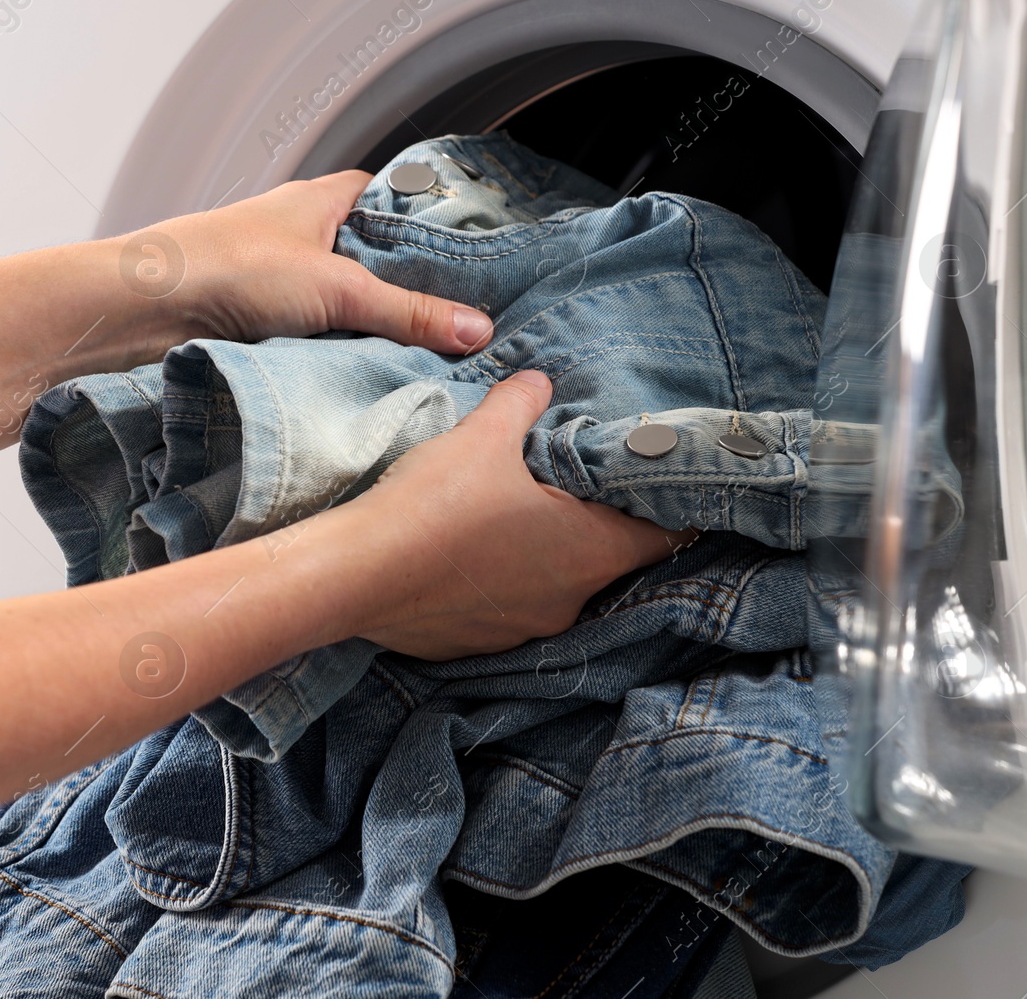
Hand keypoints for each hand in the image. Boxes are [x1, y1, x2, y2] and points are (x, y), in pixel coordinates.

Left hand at [115, 171, 494, 352]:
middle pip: (380, 258)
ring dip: (379, 325)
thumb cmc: (227, 267)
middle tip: (466, 318)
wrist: (146, 311)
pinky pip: (323, 335)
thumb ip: (407, 310)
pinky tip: (376, 373)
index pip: (398, 200)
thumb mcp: (336, 288)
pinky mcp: (268, 321)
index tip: (479, 259)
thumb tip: (474, 327)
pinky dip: (346, 351)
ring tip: (434, 352)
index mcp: (325, 199)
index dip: (435, 225)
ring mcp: (286, 279)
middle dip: (415, 288)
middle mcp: (307, 234)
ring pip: (351, 300)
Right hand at [335, 371, 691, 660]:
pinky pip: (505, 610)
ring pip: (553, 589)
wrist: (357, 574)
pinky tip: (467, 556)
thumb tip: (537, 381)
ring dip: (543, 559)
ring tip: (512, 521)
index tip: (657, 490)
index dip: (668, 511)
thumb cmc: (437, 502)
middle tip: (573, 490)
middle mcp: (569, 600)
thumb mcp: (485, 435)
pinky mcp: (478, 645)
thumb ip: (521, 403)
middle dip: (593, 527)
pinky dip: (498, 585)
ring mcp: (523, 629)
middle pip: (605, 562)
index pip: (663, 537)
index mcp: (590, 549)